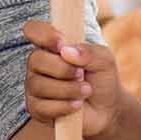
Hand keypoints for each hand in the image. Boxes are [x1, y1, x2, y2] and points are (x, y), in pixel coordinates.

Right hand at [22, 18, 131, 137]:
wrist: (106, 109)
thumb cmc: (101, 79)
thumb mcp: (104, 60)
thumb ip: (89, 52)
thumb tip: (67, 51)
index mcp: (52, 46)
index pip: (34, 30)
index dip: (43, 34)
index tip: (62, 43)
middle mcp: (39, 64)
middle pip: (35, 60)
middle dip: (62, 69)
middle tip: (81, 75)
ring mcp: (35, 86)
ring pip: (39, 85)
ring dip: (67, 89)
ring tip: (85, 91)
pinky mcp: (36, 108)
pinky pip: (41, 107)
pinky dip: (63, 106)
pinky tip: (76, 105)